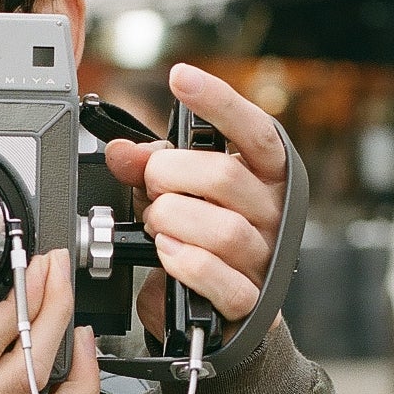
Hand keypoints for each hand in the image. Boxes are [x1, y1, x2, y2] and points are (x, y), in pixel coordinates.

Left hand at [104, 62, 287, 346]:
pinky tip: (168, 254)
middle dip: (171, 176)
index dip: (218, 102)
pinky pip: (218, 276)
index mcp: (265, 177)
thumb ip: (150, 168)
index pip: (254, 130)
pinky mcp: (251, 301)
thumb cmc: (205, 242)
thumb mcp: (178, 195)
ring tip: (157, 225)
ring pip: (222, 228)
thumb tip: (121, 151)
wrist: (220, 315)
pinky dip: (184, 262)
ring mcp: (264, 257)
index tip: (180, 77)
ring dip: (172, 220)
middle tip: (152, 187)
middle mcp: (273, 213)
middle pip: (224, 176)